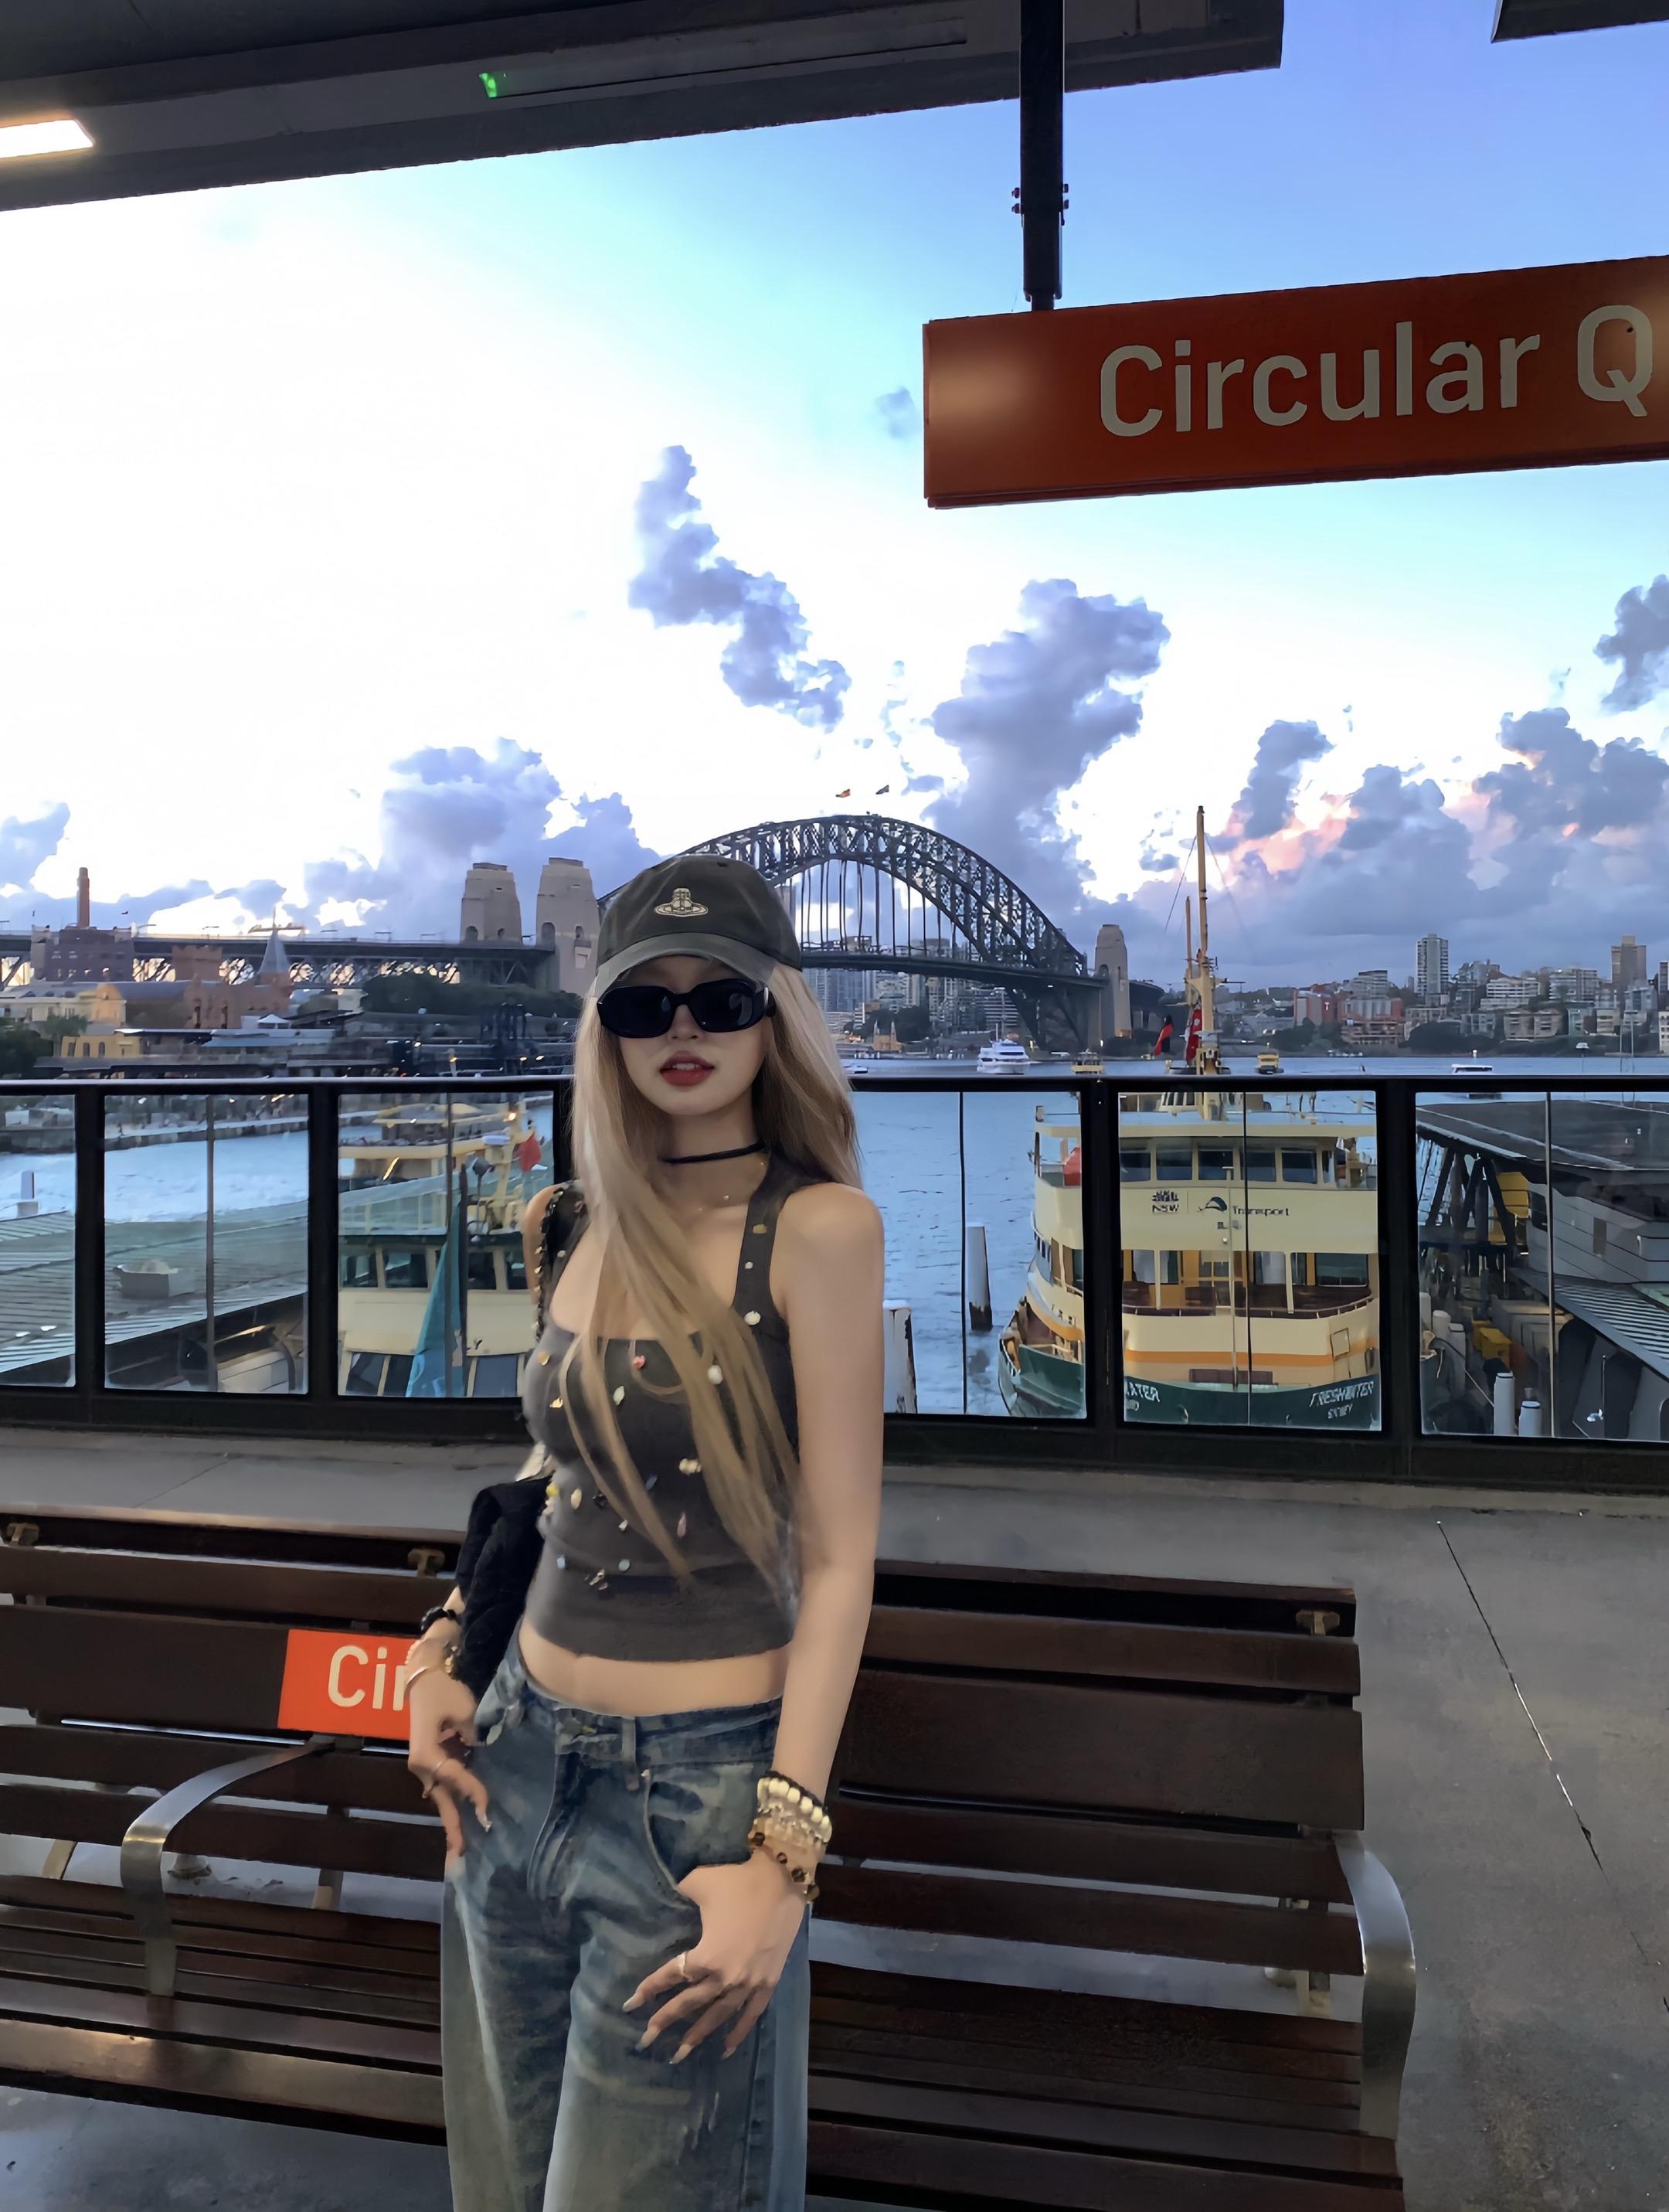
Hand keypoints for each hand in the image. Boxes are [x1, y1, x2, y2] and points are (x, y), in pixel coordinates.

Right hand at [405, 1660, 489, 1861]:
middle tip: (461, 1854)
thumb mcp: (464, 1709)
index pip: (453, 1776)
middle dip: (453, 1826)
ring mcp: (426, 1766)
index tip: (488, 1806)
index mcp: (425, 1753)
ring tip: (463, 1847)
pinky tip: (466, 1817)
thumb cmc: (443, 1690)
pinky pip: (446, 1786)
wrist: (424, 1677)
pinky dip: (456, 1800)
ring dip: (454, 1817)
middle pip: (442, 1798)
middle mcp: (422, 1765)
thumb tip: (488, 1754)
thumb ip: (475, 1735)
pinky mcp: (433, 1762)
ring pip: (443, 1796)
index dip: (472, 1790)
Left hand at [623, 1852, 805, 2061]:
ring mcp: (749, 1983)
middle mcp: (726, 1977)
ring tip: (679, 2055)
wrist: (784, 1880)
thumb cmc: (739, 1881)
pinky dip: (738, 2033)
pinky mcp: (768, 1983)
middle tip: (645, 2040)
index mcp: (707, 1955)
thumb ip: (679, 1892)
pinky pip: (751, 2015)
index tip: (630, 2005)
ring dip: (698, 2036)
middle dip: (665, 2021)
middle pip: (690, 2003)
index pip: (671, 1976)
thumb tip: (666, 1893)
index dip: (649, 1989)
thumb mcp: (699, 1882)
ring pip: (718, 2016)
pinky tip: (726, 2050)